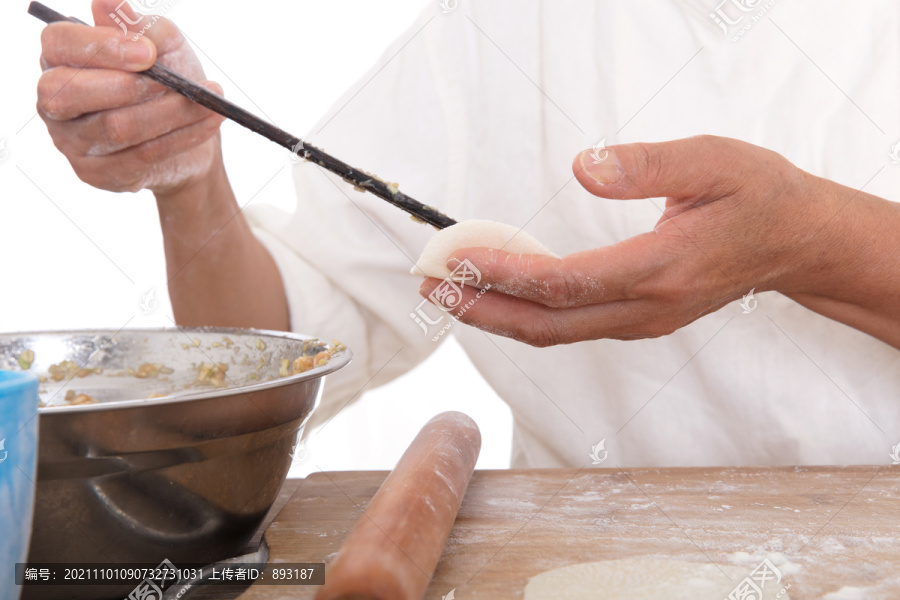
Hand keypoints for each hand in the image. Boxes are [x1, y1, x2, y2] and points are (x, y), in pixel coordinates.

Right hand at [37, 0, 224, 194]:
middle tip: (174, 81)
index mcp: (60, 59)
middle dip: (129, 86)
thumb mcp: (162, 43)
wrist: (192, 129)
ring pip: (116, 128)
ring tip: (208, 101)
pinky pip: (141, 157)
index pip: (59, 45)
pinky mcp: (98, 174)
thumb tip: (108, 2)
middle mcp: (55, 102)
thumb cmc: (168, 77)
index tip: (148, 51)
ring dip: (170, 113)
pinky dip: (182, 137)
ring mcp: (72, 142)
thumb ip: (139, 24)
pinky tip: (209, 122)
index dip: (100, 47)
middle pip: (71, 93)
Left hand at [419, 135, 834, 345]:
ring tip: (449, 293)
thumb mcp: (713, 161)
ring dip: (498, 316)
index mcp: (661, 269)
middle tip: (431, 286)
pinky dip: (526, 315)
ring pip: (555, 332)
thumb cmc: (756, 196)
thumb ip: (648, 165)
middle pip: (548, 323)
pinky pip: (570, 327)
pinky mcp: (638, 321)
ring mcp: (642, 321)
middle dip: (483, 308)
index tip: (457, 258)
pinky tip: (497, 297)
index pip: (566, 282)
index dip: (506, 274)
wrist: (794, 241)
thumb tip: (584, 166)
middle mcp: (647, 307)